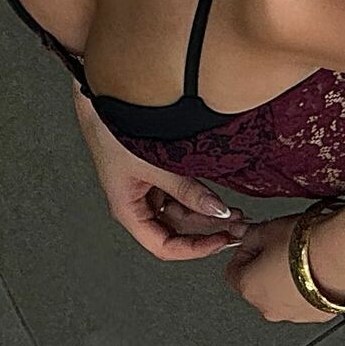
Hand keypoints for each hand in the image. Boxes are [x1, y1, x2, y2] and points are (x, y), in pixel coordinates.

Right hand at [79, 88, 249, 258]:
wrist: (105, 96)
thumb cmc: (114, 130)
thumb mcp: (156, 165)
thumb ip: (188, 190)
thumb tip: (218, 212)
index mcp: (128, 209)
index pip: (164, 246)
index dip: (194, 249)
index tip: (221, 242)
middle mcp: (137, 203)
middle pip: (176, 230)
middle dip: (207, 231)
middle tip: (239, 227)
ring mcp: (147, 188)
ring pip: (181, 212)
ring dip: (207, 214)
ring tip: (236, 213)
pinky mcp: (155, 173)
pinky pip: (181, 193)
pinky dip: (200, 197)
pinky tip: (220, 197)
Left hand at [222, 213, 344, 323]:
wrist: (344, 253)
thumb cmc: (308, 243)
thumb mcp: (270, 228)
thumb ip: (250, 234)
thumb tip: (243, 233)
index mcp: (248, 287)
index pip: (233, 271)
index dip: (245, 251)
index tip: (257, 241)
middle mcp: (268, 307)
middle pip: (257, 286)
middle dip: (266, 267)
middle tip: (282, 246)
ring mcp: (294, 315)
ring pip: (282, 296)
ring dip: (288, 279)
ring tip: (305, 256)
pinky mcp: (318, 315)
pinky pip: (306, 301)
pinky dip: (309, 288)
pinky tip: (319, 269)